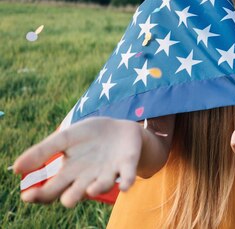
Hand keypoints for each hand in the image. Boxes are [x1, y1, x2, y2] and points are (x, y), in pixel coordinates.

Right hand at [12, 118, 142, 207]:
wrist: (120, 128)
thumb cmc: (90, 135)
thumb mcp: (66, 137)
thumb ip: (43, 151)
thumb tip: (16, 168)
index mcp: (69, 172)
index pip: (50, 191)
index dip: (38, 195)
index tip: (28, 195)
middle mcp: (87, 178)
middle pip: (73, 195)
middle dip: (69, 198)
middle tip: (66, 196)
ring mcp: (108, 173)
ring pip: (100, 187)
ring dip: (97, 189)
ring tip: (92, 189)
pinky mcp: (127, 165)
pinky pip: (127, 177)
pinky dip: (127, 181)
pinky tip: (125, 186)